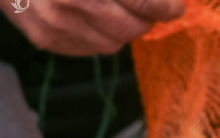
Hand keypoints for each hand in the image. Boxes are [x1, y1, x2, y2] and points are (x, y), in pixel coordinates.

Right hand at [0, 0, 184, 55]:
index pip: (141, 1)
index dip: (165, 7)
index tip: (175, 8)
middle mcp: (71, 3)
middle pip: (130, 29)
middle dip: (147, 21)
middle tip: (153, 11)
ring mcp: (56, 25)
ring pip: (111, 45)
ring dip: (123, 31)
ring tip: (121, 14)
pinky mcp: (45, 40)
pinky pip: (87, 50)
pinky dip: (98, 38)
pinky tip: (94, 19)